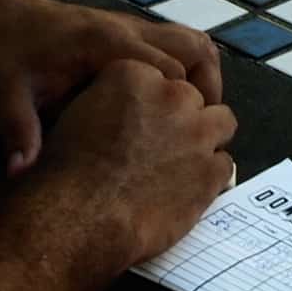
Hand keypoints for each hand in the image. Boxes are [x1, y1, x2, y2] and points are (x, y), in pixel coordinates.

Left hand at [0, 0, 223, 172]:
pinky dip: (183, 67)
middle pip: (193, 46)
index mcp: (104, 43)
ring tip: (191, 114)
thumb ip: (19, 132)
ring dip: (200, 73)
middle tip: (200, 127)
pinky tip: (165, 102)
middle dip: (207, 87)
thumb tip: (21, 174)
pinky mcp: (121, 31)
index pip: (168, 68)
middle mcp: (124, 29)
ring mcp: (126, 26)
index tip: (187, 139)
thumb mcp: (4, 94)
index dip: (185, 103)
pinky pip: (171, 42)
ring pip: (188, 39)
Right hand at [33, 59, 239, 268]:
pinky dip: (210, 174)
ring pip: (221, 121)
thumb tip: (119, 112)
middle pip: (192, 97)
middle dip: (180, 118)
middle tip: (160, 144)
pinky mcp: (211, 170)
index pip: (160, 76)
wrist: (79, 216)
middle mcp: (172, 96)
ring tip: (183, 160)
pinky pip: (224, 163)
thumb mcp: (76, 114)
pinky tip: (187, 187)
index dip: (153, 102)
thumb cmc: (67, 171)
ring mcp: (198, 132)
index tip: (142, 121)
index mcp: (136, 74)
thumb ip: (110, 102)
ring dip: (206, 137)